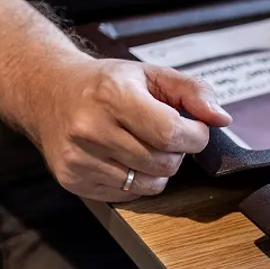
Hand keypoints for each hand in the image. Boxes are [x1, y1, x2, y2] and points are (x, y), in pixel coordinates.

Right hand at [26, 59, 231, 202]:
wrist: (48, 93)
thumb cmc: (105, 84)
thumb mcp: (150, 74)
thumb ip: (193, 91)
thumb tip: (221, 119)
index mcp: (112, 96)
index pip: (170, 132)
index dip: (195, 136)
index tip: (195, 129)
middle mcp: (90, 129)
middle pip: (163, 162)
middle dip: (178, 152)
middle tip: (166, 136)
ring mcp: (78, 158)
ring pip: (150, 184)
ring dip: (160, 169)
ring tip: (145, 146)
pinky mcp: (73, 179)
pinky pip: (128, 194)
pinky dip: (137, 180)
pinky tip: (124, 157)